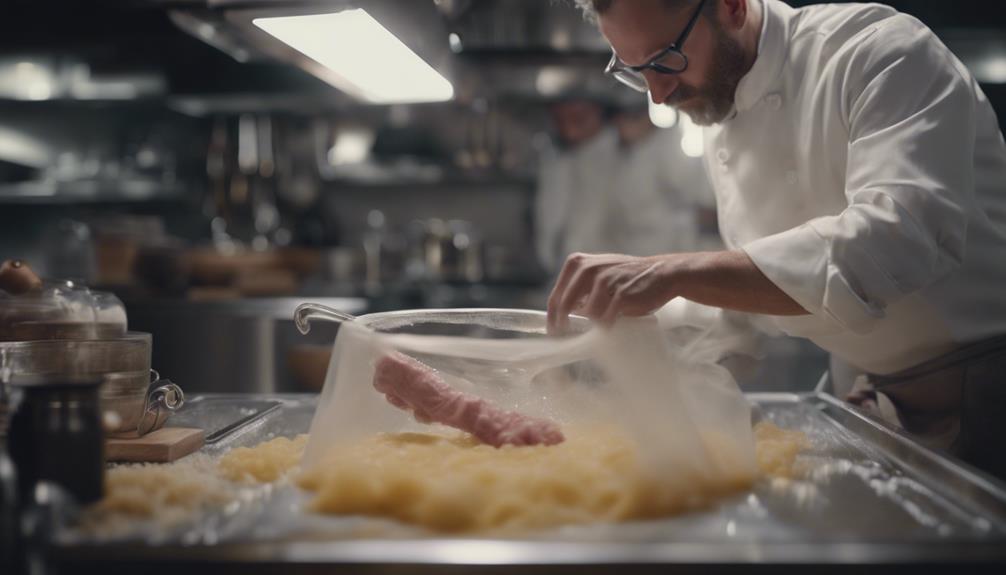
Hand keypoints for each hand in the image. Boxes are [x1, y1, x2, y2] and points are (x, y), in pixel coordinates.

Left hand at [546, 252, 678, 332]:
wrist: (661, 273)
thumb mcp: (598, 275)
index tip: (553, 332)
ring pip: (588, 315)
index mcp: (578, 263)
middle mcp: (588, 269)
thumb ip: (579, 291)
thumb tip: (561, 316)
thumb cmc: (626, 279)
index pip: (556, 296)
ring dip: (595, 323)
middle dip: (563, 326)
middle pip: (565, 307)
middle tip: (566, 339)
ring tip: (608, 319)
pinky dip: (609, 326)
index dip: (552, 317)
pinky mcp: (620, 294)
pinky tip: (617, 322)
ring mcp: (605, 281)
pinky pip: (606, 319)